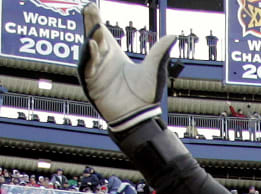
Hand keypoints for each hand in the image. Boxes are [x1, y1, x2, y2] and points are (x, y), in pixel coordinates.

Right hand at [79, 3, 175, 132]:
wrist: (139, 116)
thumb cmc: (145, 96)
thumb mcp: (154, 69)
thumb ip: (160, 52)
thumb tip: (173, 36)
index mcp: (115, 56)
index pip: (102, 33)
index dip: (97, 20)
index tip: (92, 6)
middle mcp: (103, 61)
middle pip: (93, 37)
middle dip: (91, 23)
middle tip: (90, 9)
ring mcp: (96, 72)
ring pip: (89, 51)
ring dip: (91, 39)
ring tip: (97, 29)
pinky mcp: (92, 84)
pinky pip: (87, 67)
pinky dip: (90, 57)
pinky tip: (94, 46)